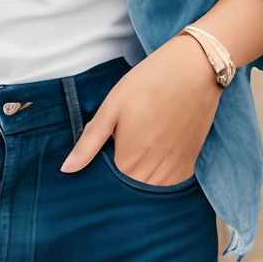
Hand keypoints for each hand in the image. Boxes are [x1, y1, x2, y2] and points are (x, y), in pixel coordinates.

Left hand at [61, 34, 221, 183]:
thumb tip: (67, 169)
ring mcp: (174, 167)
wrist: (195, 68)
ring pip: (152, 191)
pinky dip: (162, 181)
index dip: (100, 181)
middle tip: (117, 159)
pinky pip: (173, 184)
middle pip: (130, 193)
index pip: (108, 187)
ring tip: (135, 163)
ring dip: (141, 184)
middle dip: (120, 186)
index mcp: (128, 159)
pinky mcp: (190, 160)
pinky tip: (155, 165)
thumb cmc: (149, 83)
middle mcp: (152, 170)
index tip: (98, 167)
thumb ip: (89, 142)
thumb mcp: (112, 107)